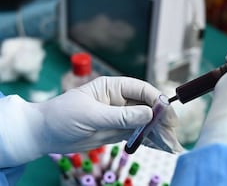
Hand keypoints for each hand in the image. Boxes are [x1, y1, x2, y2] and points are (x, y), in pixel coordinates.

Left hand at [0, 76, 182, 166]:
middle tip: (173, 134)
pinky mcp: (119, 131)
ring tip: (171, 145)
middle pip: (147, 107)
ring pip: (146, 122)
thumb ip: (120, 116)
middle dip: (162, 119)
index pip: (141, 90)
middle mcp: (120, 100)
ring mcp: (121, 116)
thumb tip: (148, 114)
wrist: (44, 134)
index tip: (167, 114)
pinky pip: (138, 134)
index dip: (157, 101)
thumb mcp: (90, 115)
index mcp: (113, 87)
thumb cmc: (62, 116)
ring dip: (159, 132)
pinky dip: (150, 140)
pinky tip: (160, 146)